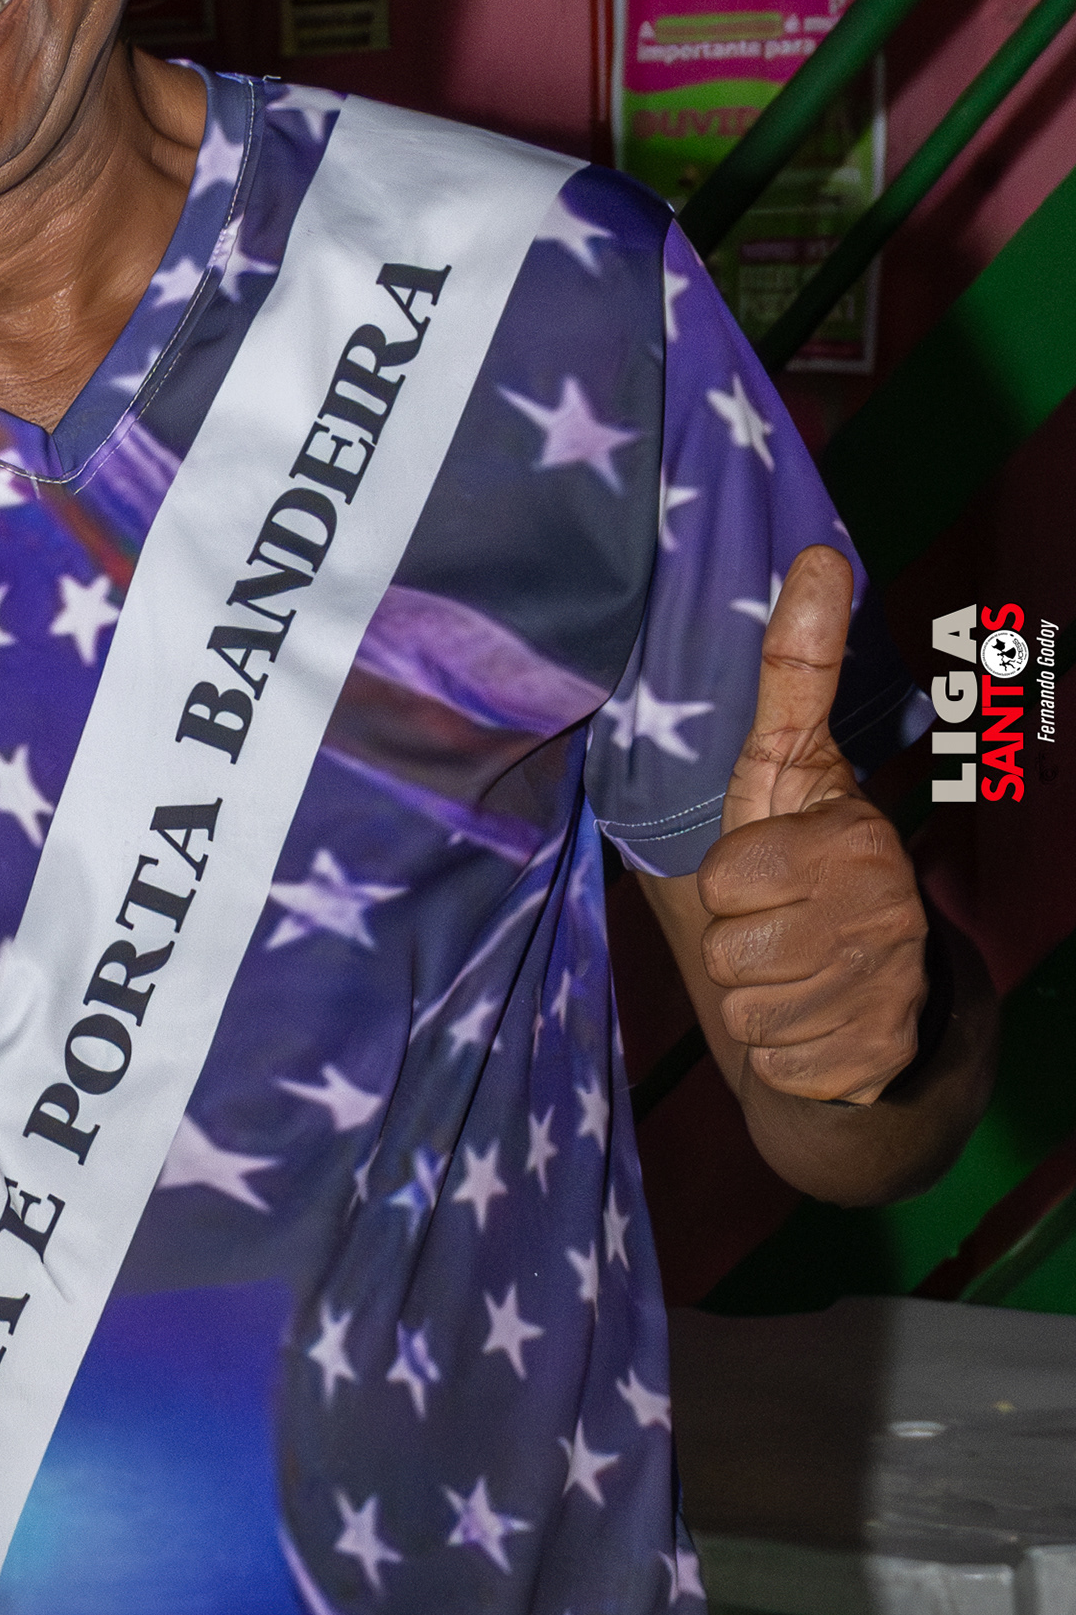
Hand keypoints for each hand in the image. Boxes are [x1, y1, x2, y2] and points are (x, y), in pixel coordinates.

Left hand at [696, 545, 926, 1105]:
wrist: (865, 996)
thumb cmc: (800, 864)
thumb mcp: (786, 765)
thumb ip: (797, 669)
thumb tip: (815, 551)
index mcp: (855, 837)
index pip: (731, 875)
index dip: (728, 879)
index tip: (763, 869)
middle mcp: (885, 910)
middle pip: (731, 948)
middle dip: (734, 942)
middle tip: (772, 924)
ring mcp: (886, 988)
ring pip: (748, 1010)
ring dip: (754, 998)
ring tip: (790, 970)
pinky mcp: (877, 1057)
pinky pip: (776, 1062)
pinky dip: (782, 1051)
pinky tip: (811, 1021)